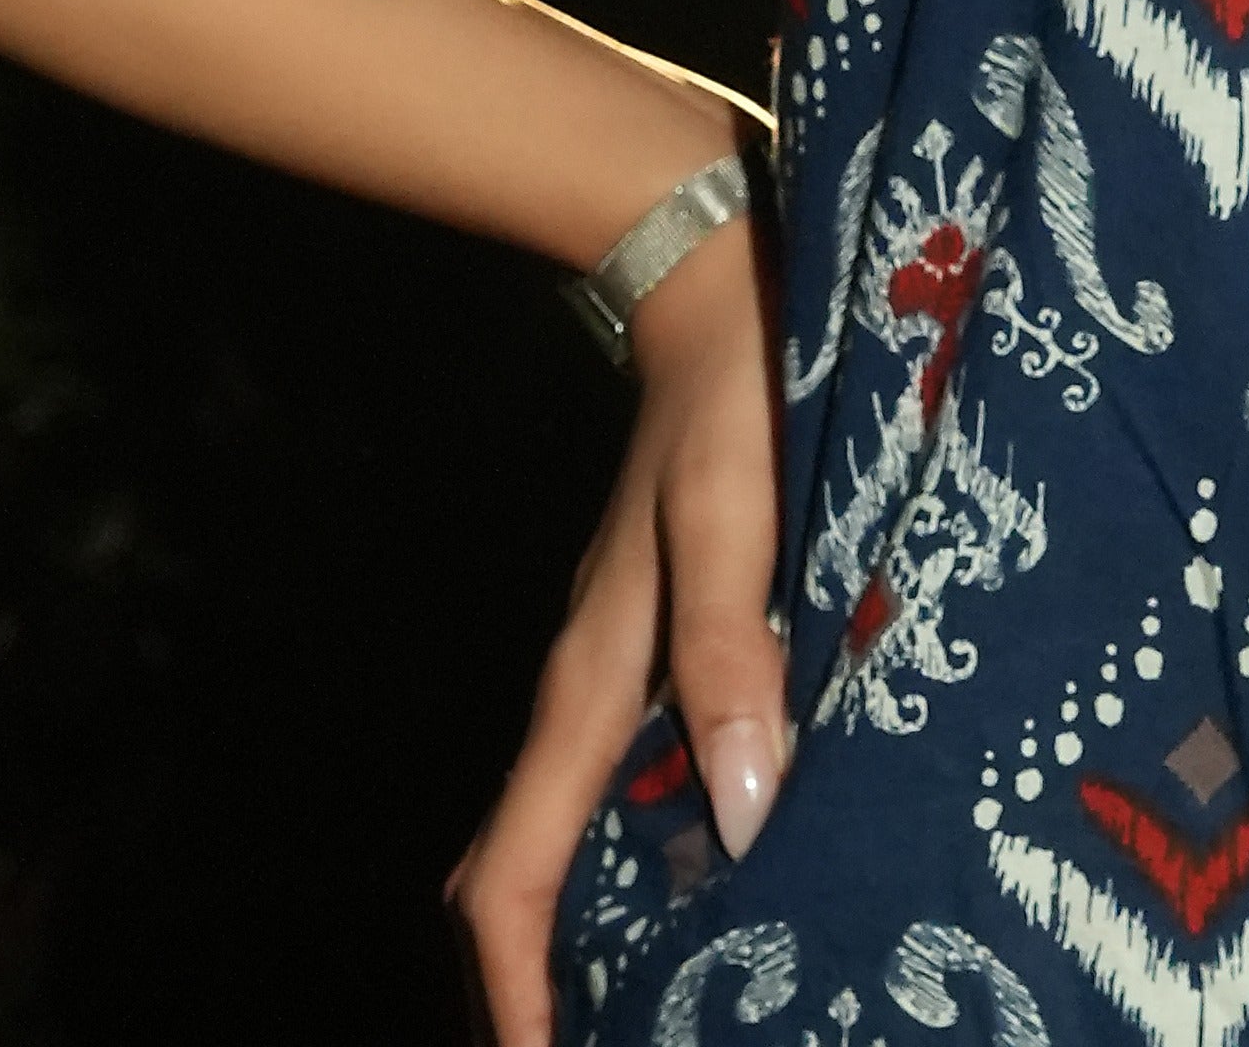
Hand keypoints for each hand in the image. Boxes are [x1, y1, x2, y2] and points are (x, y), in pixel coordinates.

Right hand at [449, 215, 787, 1046]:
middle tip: (617, 1044)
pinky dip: (641, 842)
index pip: (508, 880)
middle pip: (525, 873)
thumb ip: (732, 658)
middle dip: (543, 980)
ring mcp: (618, 659)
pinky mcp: (660, 627)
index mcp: (589, 683)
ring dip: (595, 920)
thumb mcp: (739, 522)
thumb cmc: (734, 400)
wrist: (720, 278)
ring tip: (666, 997)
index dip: (512, 995)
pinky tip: (714, 862)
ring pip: (575, 827)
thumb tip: (740, 816)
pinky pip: (624, 769)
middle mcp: (589, 689)